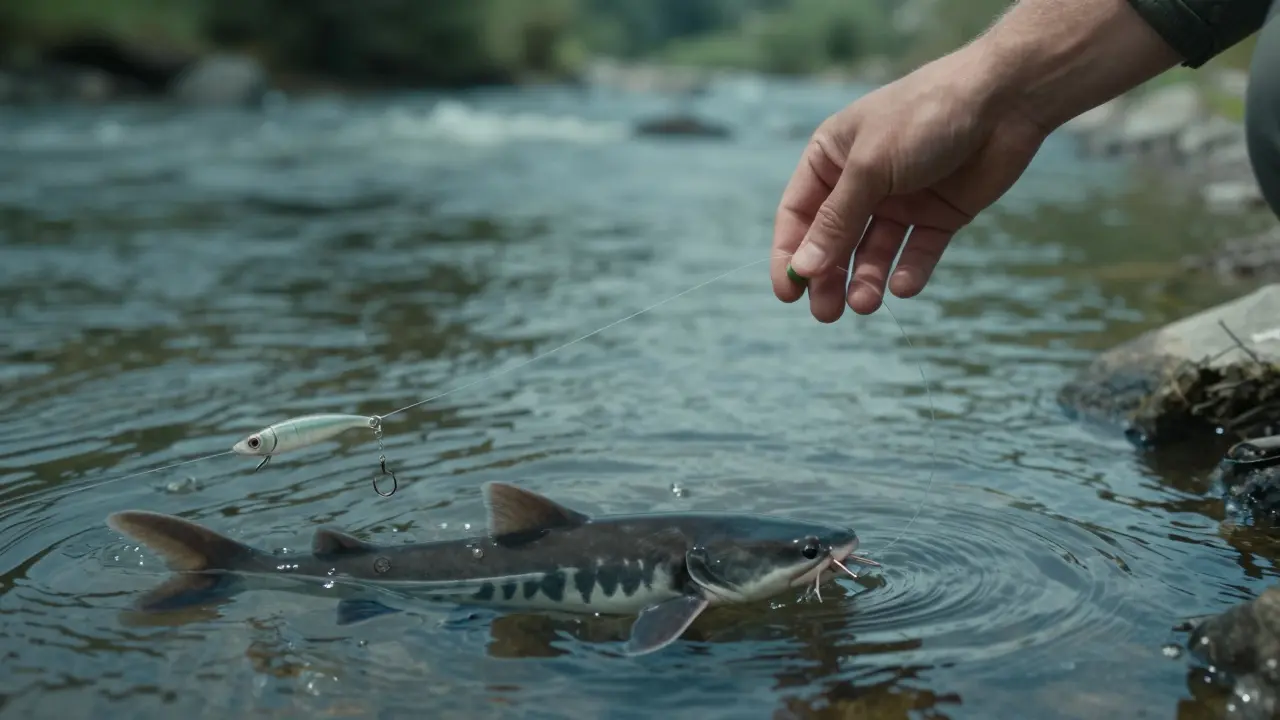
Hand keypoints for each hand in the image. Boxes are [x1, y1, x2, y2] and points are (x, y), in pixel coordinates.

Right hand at [770, 47, 1050, 321]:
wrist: (1004, 99)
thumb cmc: (924, 116)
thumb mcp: (870, 167)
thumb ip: (837, 221)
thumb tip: (803, 269)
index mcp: (831, 158)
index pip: (799, 215)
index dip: (790, 254)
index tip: (788, 294)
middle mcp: (861, 181)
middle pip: (834, 241)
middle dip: (829, 278)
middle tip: (827, 314)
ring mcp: (901, 200)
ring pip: (874, 252)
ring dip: (866, 279)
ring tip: (866, 303)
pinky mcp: (938, 214)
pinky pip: (917, 251)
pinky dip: (909, 271)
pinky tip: (904, 286)